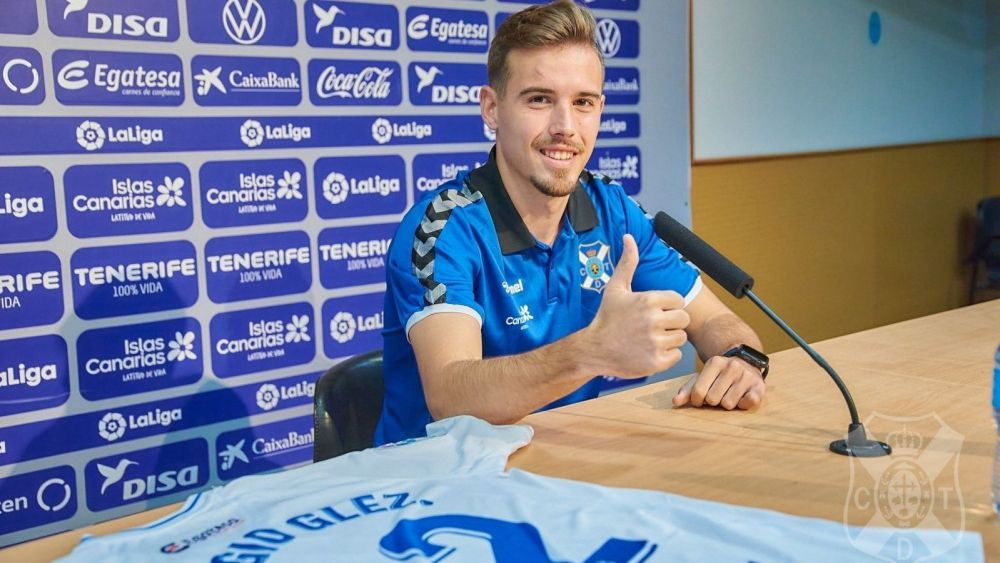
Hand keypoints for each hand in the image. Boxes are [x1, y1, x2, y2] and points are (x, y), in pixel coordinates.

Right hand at [584, 234, 689, 377]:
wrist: (593, 349)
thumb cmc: (606, 318)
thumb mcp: (615, 288)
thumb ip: (627, 262)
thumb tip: (629, 237)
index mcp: (648, 300)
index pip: (678, 300)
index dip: (668, 306)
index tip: (653, 312)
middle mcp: (654, 320)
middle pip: (683, 319)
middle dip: (671, 322)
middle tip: (652, 327)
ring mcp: (656, 343)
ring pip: (681, 338)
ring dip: (669, 339)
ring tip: (650, 339)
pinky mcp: (657, 362)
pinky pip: (676, 356)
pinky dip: (666, 356)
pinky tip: (649, 351)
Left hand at [672, 355, 765, 409]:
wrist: (747, 365)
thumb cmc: (719, 376)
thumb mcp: (702, 378)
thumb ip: (687, 390)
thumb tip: (675, 402)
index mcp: (714, 362)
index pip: (698, 392)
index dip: (697, 401)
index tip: (701, 398)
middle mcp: (732, 366)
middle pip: (713, 399)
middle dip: (713, 401)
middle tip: (718, 395)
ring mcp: (746, 375)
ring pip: (728, 404)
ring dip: (727, 404)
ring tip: (730, 394)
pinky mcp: (759, 386)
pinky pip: (747, 404)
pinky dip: (742, 405)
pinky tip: (742, 397)